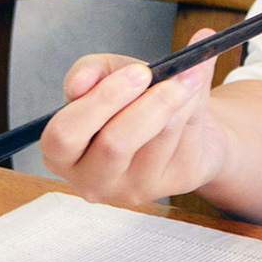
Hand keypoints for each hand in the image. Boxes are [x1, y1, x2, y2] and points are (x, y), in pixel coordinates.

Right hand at [40, 29, 224, 204]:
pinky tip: (198, 88)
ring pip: (158, 140)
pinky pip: (186, 142)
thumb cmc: (135, 101)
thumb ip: (91, 71)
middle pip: (115, 145)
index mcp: (63, 156)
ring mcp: (136, 190)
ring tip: (190, 72)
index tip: (136, 72)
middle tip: (169, 74)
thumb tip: (81, 80)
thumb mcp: (108, 77)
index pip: (66, 135)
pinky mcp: (174, 184)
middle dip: (146, 102)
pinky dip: (196, 107)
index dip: (101, 101)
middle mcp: (95, 181)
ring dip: (179, 99)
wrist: (182, 125)